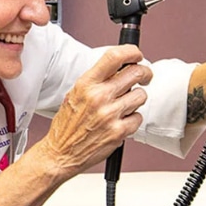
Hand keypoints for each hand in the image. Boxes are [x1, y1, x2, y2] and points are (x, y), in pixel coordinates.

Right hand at [39, 45, 151, 174]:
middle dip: (144, 73)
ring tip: (125, 105)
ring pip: (141, 95)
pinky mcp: (119, 132)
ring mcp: (110, 114)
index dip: (131, 52)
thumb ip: (96, 80)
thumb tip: (120, 67)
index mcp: (86, 84)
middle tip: (144, 76)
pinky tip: (121, 122)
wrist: (60, 153)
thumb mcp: (75, 94)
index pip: (114, 57)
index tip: (137, 55)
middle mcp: (99, 97)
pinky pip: (138, 118)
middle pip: (135, 73)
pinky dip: (133, 120)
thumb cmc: (67, 125)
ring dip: (137, 99)